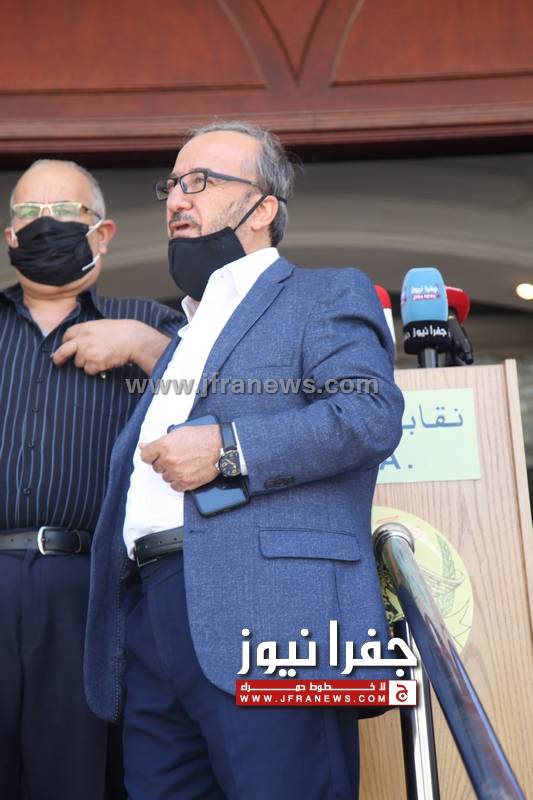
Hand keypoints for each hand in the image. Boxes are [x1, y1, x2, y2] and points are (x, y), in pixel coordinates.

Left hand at [51, 319, 169, 374]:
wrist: (132, 338)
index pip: (66, 336)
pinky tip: (105, 363)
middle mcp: (82, 339)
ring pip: (79, 363)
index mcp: (83, 328)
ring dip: (87, 363)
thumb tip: (79, 343)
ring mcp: (87, 352)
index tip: (67, 347)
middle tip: (57, 362)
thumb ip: (88, 333)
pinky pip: (89, 370)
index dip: (66, 343)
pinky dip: (96, 370)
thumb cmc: (120, 332)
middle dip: (58, 358)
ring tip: (101, 358)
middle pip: (62, 352)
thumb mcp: (100, 325)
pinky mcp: (93, 363)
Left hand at [140, 424, 221, 491]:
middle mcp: (168, 460)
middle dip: (164, 463)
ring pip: (166, 477)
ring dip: (172, 472)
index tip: (156, 456)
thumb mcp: (178, 433)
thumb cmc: (201, 437)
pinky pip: (175, 486)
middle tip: (177, 457)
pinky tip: (187, 473)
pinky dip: (179, 481)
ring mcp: (176, 472)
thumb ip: (159, 441)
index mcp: (164, 445)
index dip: (151, 455)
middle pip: (156, 468)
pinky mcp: (186, 482)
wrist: (220, 447)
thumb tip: (143, 446)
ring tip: (185, 464)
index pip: (145, 456)